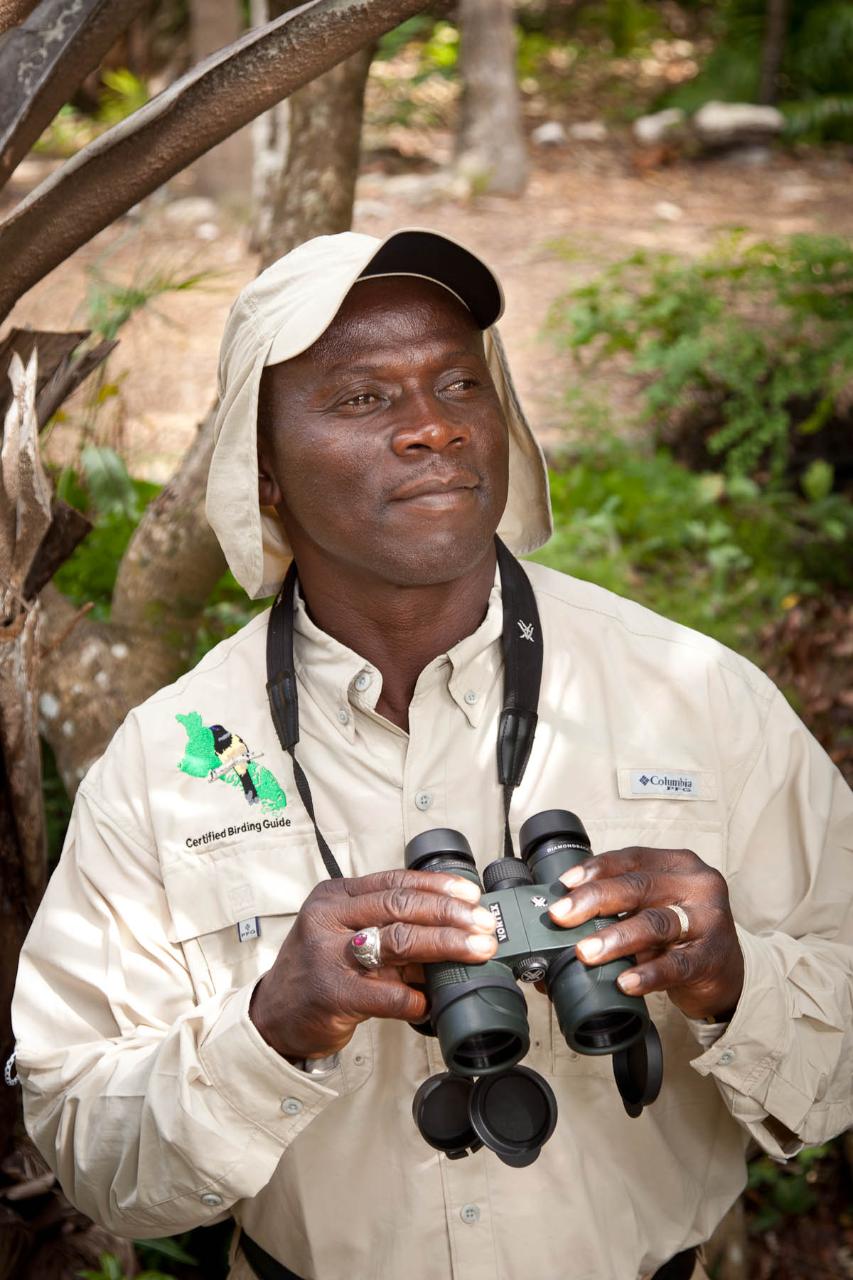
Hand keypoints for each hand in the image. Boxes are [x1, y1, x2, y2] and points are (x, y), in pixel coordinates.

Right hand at [250, 869, 496, 1059]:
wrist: (274, 1015)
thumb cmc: (319, 971)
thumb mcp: (346, 935)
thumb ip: (389, 928)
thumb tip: (453, 929)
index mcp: (335, 897)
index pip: (395, 881)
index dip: (438, 887)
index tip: (471, 896)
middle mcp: (329, 918)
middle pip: (401, 907)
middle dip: (450, 915)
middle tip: (484, 926)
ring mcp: (328, 955)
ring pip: (398, 941)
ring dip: (445, 946)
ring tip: (476, 952)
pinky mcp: (332, 993)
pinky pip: (386, 993)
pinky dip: (415, 997)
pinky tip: (429, 1001)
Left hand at [547, 847, 743, 1020]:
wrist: (727, 973)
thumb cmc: (681, 933)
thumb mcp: (657, 905)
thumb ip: (623, 903)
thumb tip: (566, 914)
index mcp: (679, 864)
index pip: (633, 859)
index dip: (596, 869)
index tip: (564, 884)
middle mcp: (697, 885)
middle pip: (639, 887)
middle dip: (594, 901)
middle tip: (561, 917)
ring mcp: (709, 921)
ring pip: (655, 924)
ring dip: (615, 938)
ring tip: (585, 952)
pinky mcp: (712, 958)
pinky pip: (675, 965)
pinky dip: (647, 973)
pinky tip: (624, 982)